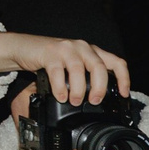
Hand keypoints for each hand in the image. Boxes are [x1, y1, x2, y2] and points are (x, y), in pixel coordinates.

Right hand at [0, 27, 130, 104]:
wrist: (25, 48)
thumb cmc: (52, 60)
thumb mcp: (74, 67)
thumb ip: (87, 77)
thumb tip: (99, 100)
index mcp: (92, 52)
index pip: (117, 62)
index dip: (124, 79)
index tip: (124, 94)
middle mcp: (83, 48)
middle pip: (99, 68)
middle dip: (99, 88)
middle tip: (94, 101)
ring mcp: (67, 49)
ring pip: (79, 70)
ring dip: (78, 90)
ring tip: (74, 101)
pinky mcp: (50, 53)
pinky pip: (58, 72)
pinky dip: (60, 87)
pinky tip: (60, 96)